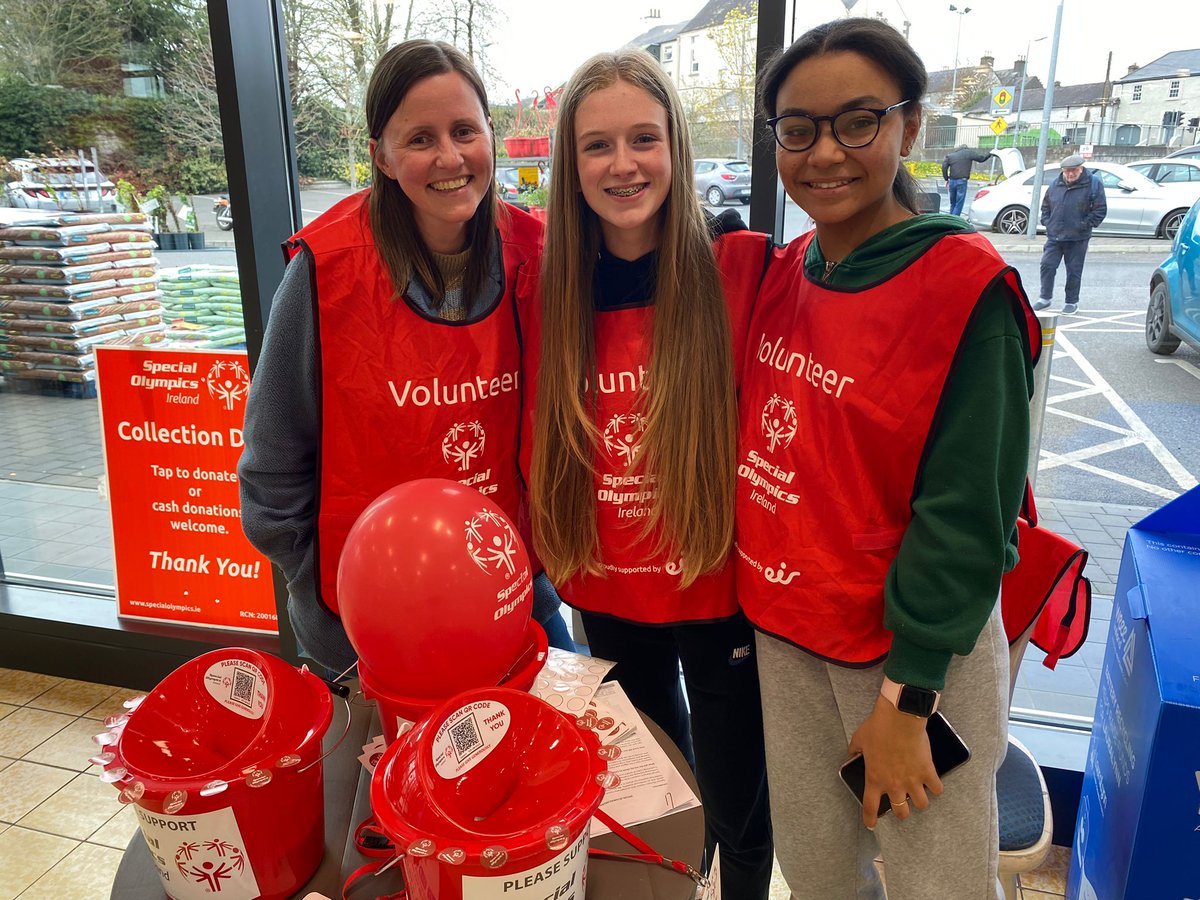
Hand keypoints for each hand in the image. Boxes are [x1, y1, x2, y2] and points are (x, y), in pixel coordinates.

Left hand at [847, 695, 942, 828]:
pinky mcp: (928, 772)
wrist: (900, 719)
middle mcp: (895, 785)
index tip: (871, 825)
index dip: (870, 818)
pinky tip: (934, 783)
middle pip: (901, 811)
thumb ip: (854, 751)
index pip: (870, 807)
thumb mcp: (859, 739)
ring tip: (920, 795)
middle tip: (902, 808)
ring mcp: (913, 780)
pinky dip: (936, 787)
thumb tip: (852, 754)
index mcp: (875, 779)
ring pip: (922, 804)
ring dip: (920, 801)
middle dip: (902, 812)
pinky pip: (937, 789)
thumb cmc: (878, 728)